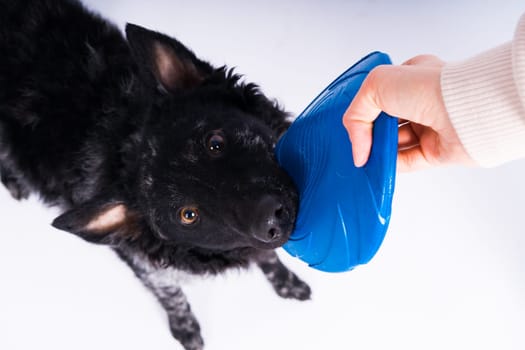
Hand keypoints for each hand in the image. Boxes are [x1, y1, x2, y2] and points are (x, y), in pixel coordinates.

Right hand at [342, 55, 472, 170]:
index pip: (378, 97)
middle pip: (385, 123)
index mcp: (410, 78)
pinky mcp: (437, 151)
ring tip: (366, 157)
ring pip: (395, 144)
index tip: (353, 126)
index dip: (363, 113)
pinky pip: (407, 161)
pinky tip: (378, 166)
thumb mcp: (376, 85)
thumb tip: (358, 146)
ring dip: (378, 152)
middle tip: (359, 144)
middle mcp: (421, 101)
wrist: (465, 110)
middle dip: (369, 134)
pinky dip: (391, 165)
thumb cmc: (429, 87)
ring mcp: (430, 127)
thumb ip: (356, 114)